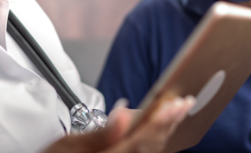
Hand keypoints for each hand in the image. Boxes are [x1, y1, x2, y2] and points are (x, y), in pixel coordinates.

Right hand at [40, 96, 195, 152]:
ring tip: (178, 110)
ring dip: (166, 130)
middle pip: (150, 148)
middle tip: (184, 102)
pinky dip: (157, 139)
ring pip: (151, 152)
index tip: (173, 105)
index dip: (159, 123)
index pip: (139, 142)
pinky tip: (164, 127)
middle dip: (168, 124)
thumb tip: (124, 114)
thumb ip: (98, 134)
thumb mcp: (66, 146)